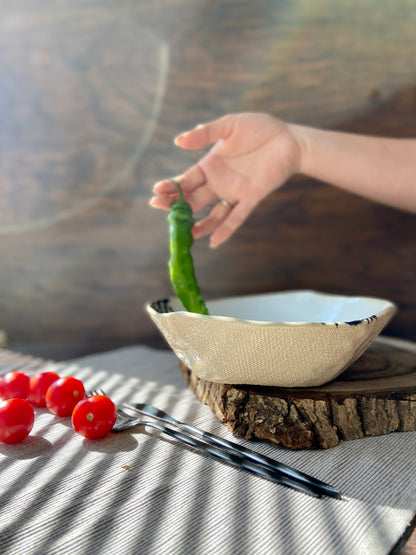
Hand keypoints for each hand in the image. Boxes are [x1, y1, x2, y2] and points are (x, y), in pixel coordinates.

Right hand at [150, 113, 300, 246]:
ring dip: (199, 225)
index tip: (156, 192)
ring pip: (213, 215)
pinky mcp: (251, 198)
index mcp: (210, 166)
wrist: (288, 138)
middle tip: (158, 206)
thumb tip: (178, 141)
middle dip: (175, 205)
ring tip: (187, 233)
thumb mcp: (230, 125)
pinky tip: (214, 241)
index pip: (185, 181)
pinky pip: (237, 217)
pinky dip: (226, 229)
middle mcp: (219, 182)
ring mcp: (234, 193)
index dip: (170, 187)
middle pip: (193, 199)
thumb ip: (206, 133)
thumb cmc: (259, 129)